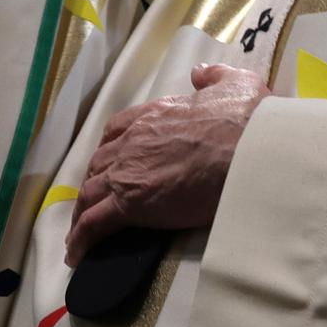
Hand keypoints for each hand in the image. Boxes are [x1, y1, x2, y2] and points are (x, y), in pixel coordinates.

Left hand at [65, 64, 268, 265]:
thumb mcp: (234, 83)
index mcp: (154, 114)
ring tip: (81, 233)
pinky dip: (81, 238)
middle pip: (99, 164)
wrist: (248, 150)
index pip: (116, 130)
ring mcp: (128, 173)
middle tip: (98, 200)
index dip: (110, 149)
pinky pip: (94, 223)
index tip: (111, 162)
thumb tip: (200, 74)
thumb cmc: (245, 120)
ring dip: (83, 212)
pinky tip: (78, 252)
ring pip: (90, 193)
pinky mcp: (132, 204)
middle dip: (95, 182)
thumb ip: (213, 77)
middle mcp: (133, 141)